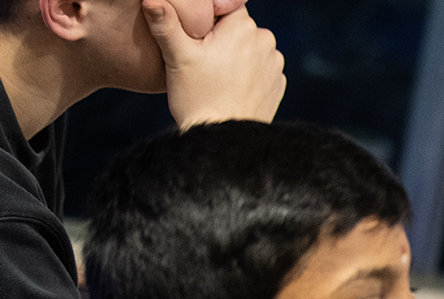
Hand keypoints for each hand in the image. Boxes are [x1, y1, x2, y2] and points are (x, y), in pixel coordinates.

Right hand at [145, 2, 286, 127]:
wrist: (224, 140)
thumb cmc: (197, 96)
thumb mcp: (176, 57)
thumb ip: (165, 23)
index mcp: (243, 27)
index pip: (224, 5)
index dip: (206, 17)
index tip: (195, 36)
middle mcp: (266, 41)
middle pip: (237, 27)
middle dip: (220, 37)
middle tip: (201, 58)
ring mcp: (275, 64)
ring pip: (249, 47)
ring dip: (234, 55)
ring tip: (215, 75)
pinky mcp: (278, 84)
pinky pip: (258, 68)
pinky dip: (246, 73)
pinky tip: (229, 86)